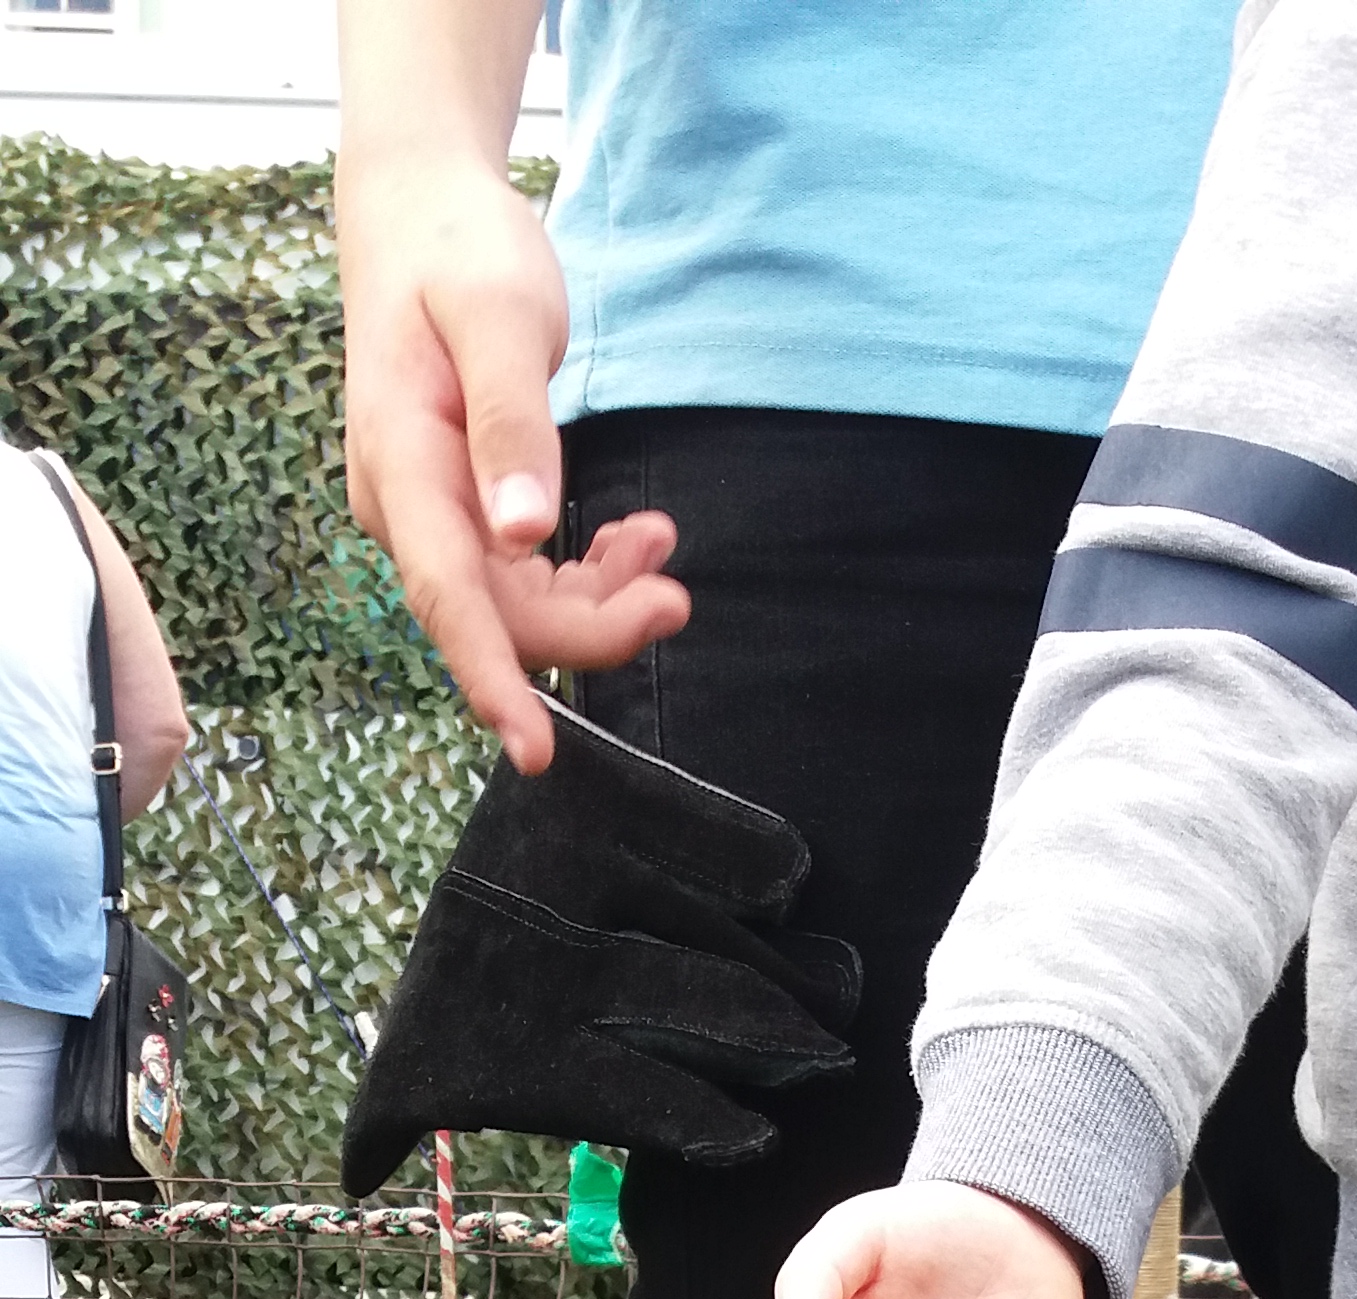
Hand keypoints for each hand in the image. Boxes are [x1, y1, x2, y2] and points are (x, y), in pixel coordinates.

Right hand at [338, 151, 688, 768]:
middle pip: (497, 614)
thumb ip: (511, 421)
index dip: (492, 678)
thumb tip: (522, 532)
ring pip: (517, 602)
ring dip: (598, 597)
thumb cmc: (457, 250)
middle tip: (675, 594)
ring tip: (661, 548)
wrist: (419, 210)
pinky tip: (636, 541)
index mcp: (402, 461)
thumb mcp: (498, 317)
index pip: (446, 596)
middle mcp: (407, 504)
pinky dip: (587, 571)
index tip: (536, 750)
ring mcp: (431, 511)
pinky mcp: (462, 508)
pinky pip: (524, 574)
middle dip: (588, 625)